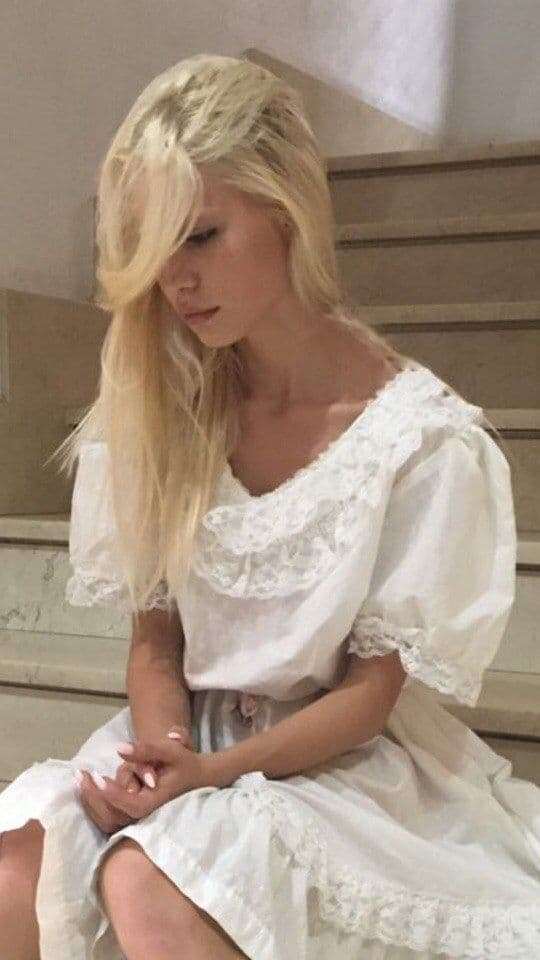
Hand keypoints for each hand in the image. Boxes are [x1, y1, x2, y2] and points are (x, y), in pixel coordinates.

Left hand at [74, 725, 194, 833]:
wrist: (196, 778)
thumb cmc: (183, 762)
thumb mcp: (169, 750)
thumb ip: (145, 750)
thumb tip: (119, 748)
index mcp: (155, 803)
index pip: (130, 804)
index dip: (112, 793)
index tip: (97, 777)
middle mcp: (144, 816)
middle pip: (113, 815)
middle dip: (94, 796)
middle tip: (80, 774)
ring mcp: (136, 819)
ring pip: (106, 820)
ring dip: (90, 800)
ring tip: (79, 778)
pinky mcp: (130, 817)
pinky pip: (107, 818)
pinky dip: (93, 805)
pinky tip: (84, 786)